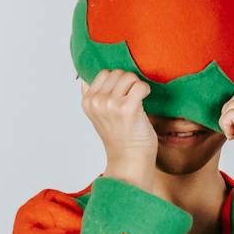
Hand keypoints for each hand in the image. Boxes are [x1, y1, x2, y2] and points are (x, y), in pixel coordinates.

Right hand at [80, 70, 157, 189]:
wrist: (130, 160)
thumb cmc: (120, 137)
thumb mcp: (98, 115)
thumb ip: (93, 95)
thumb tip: (87, 76)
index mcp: (87, 101)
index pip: (104, 73)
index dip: (118, 82)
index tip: (122, 96)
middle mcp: (96, 102)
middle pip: (117, 72)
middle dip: (129, 83)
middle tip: (132, 100)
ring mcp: (110, 104)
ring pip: (129, 76)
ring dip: (138, 87)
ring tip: (137, 102)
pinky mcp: (127, 108)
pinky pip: (140, 85)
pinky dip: (146, 91)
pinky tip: (144, 103)